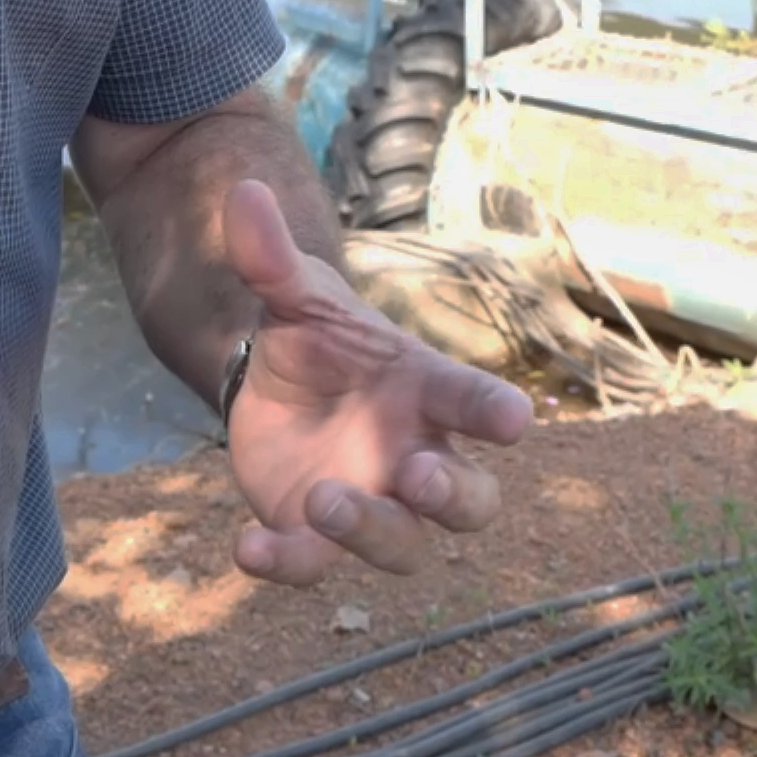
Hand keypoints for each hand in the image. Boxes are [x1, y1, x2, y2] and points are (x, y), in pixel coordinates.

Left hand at [217, 179, 532, 583]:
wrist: (275, 382)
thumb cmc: (319, 339)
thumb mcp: (295, 297)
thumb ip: (274, 257)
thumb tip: (243, 191)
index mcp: (427, 392)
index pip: (477, 404)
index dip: (497, 413)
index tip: (513, 419)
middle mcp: (415, 457)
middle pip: (470, 502)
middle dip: (453, 496)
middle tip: (417, 474)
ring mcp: (372, 504)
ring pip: (401, 545)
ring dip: (371, 529)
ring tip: (324, 498)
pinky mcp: (315, 535)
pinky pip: (313, 566)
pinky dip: (285, 564)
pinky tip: (246, 547)